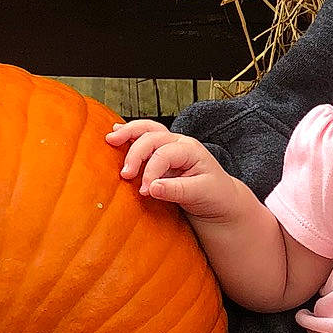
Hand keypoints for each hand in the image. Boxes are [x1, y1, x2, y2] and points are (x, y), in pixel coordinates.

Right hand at [106, 119, 238, 218]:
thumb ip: (176, 190)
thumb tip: (151, 188)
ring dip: (128, 133)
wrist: (220, 201)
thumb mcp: (201, 194)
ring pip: (147, 130)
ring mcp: (168, 147)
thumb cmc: (214, 195)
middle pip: (152, 137)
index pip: (163, 155)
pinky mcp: (160, 156)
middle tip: (125, 174)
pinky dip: (129, 136)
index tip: (145, 191)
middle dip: (135, 154)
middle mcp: (178, 143)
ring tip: (111, 139)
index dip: (151, 172)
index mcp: (190, 150)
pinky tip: (116, 135)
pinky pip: (143, 140)